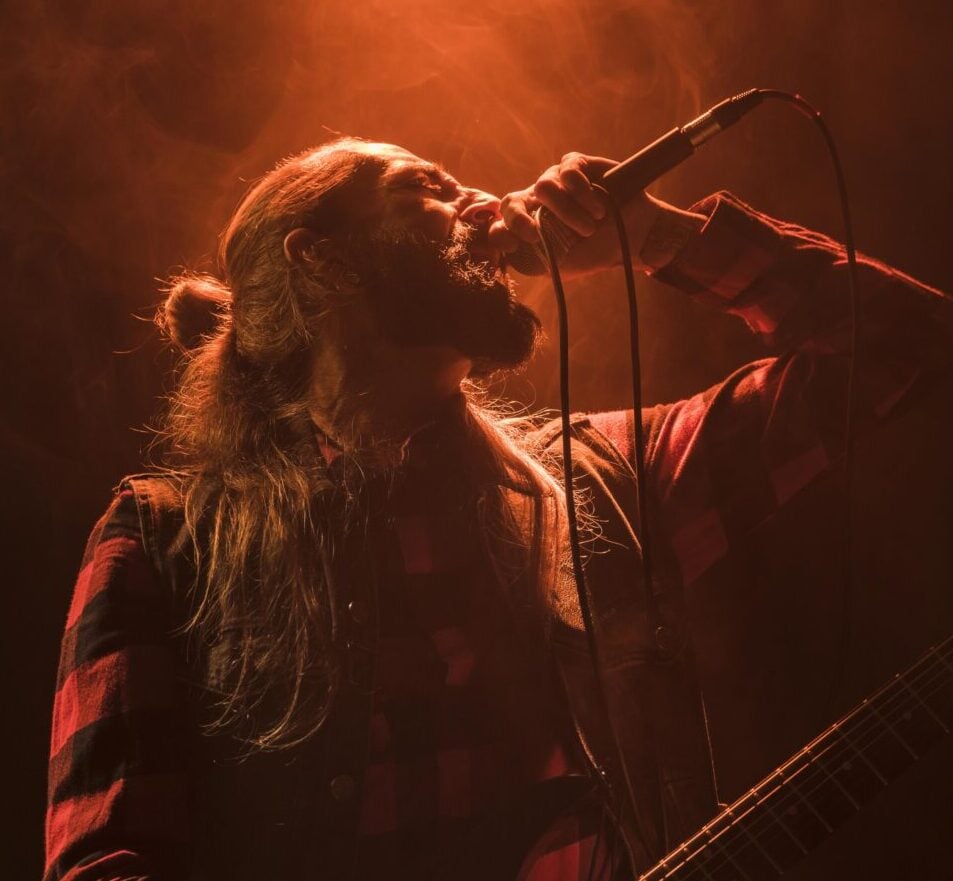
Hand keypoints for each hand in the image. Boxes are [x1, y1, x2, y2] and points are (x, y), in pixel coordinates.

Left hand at [491, 152, 666, 277]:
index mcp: (528, 225)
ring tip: (590, 228)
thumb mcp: (560, 265)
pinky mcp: (576, 164)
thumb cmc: (592, 252)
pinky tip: (598, 208)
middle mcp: (537, 201)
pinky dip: (581, 191)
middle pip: (511, 201)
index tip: (513, 246)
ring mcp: (555, 180)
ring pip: (544, 186)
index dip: (501, 233)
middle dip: (519, 219)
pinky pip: (568, 170)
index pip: (501, 225)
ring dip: (567, 211)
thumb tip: (509, 249)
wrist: (631, 239)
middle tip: (536, 234)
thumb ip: (532, 260)